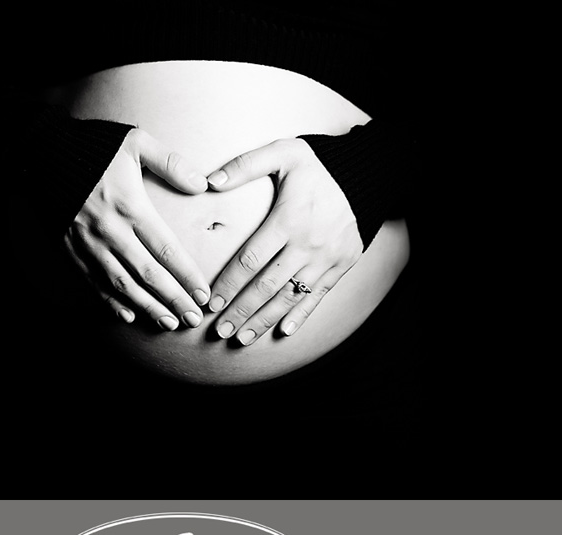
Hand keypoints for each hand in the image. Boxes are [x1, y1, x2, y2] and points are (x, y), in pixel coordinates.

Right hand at [63, 128, 210, 329]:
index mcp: (131, 207)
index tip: (204, 295)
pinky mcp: (70, 251)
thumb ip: (171, 163)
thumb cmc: (92, 147)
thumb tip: (202, 185)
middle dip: (174, 299)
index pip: (166, 249)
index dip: (187, 275)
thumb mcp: (135, 143)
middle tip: (192, 318)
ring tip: (168, 322)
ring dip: (147, 307)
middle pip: (149, 274)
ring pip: (122, 285)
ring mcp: (88, 245)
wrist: (39, 154)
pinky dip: (111, 302)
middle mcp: (111, 232)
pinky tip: (128, 315)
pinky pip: (93, 283)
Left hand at [206, 138, 362, 343]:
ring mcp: (325, 260)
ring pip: (289, 298)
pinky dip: (300, 316)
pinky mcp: (340, 267)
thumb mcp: (282, 153)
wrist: (367, 175)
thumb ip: (245, 165)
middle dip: (240, 311)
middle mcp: (307, 245)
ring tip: (241, 338)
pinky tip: (283, 332)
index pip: (250, 260)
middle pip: (266, 286)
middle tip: (219, 331)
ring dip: (263, 320)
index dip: (228, 284)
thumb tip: (209, 181)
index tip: (211, 302)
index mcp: (288, 220)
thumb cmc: (317, 166)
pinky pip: (317, 297)